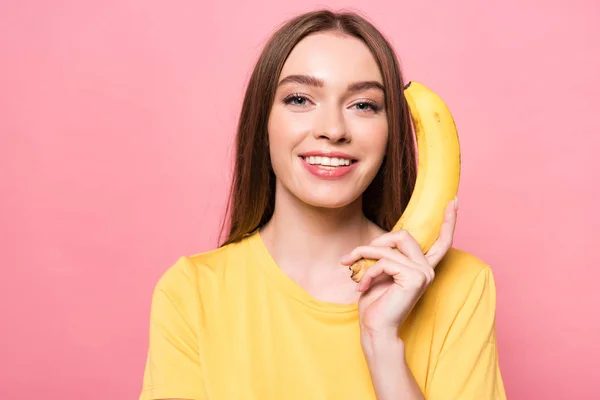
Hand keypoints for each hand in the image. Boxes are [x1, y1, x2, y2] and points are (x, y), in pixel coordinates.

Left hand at [340, 198, 458, 339]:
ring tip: (351, 266)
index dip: (449, 221)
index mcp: (422, 267)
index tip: (454, 201)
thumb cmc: (375, 302)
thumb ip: (386, 255)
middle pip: (404, 235)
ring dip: (364, 254)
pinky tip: (361, 286)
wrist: (376, 328)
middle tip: (356, 255)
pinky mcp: (415, 278)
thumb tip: (382, 239)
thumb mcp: (380, 271)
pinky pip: (384, 261)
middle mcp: (427, 269)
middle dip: (376, 242)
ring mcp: (423, 273)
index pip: (441, 241)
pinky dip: (367, 271)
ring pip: (390, 248)